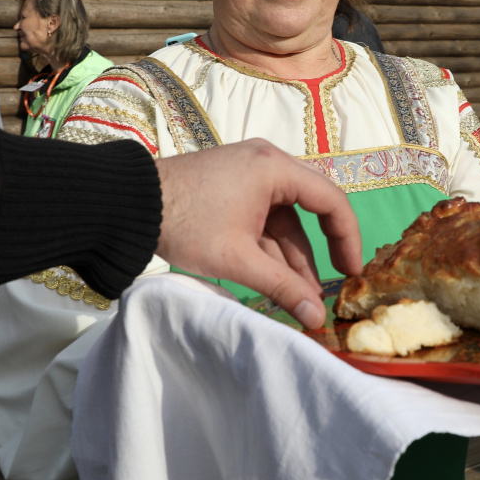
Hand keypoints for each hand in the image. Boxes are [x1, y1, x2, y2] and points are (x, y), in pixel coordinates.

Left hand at [154, 139, 362, 328]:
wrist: (127, 205)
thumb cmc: (184, 223)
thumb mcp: (237, 260)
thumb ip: (282, 287)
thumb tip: (316, 316)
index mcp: (275, 168)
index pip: (331, 201)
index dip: (347, 238)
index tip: (352, 272)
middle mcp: (268, 163)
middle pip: (312, 208)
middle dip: (319, 253)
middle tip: (334, 284)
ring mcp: (250, 173)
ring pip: (286, 219)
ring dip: (292, 256)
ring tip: (301, 297)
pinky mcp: (234, 186)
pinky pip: (266, 217)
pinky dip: (271, 247)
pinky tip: (277, 279)